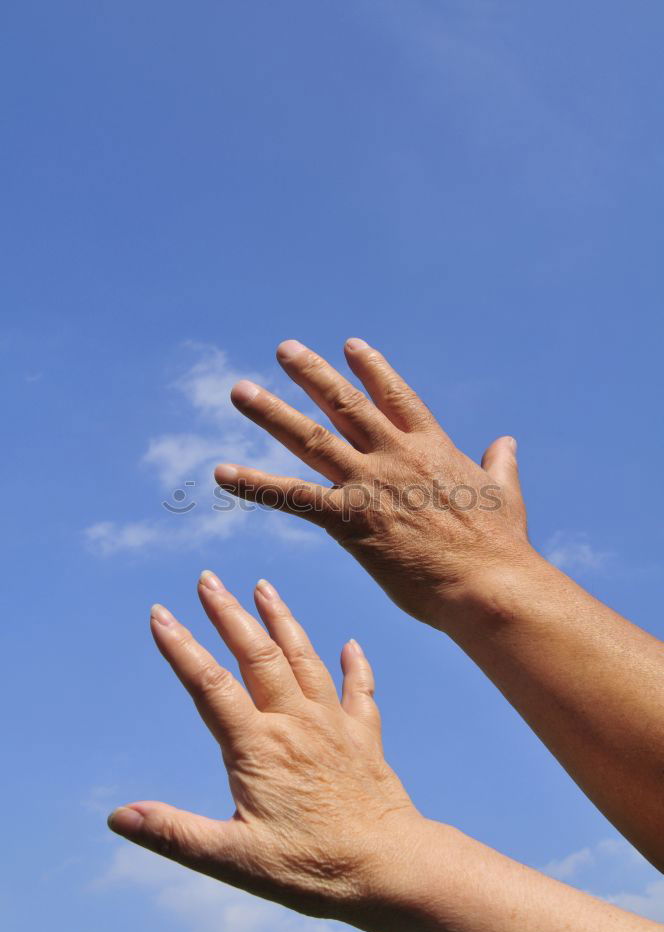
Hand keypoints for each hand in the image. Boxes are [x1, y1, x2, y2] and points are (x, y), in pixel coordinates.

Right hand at [107, 571, 416, 918]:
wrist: (393, 869)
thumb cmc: (314, 869)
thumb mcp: (234, 861)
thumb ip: (174, 835)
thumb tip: (117, 817)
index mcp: (259, 748)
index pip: (210, 685)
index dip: (181, 647)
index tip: (160, 613)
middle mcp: (296, 724)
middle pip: (257, 655)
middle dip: (228, 613)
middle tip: (207, 578)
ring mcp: (333, 726)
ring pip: (304, 659)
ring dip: (282, 620)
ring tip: (264, 586)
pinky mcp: (364, 738)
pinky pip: (360, 691)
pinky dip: (355, 664)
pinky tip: (351, 645)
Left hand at [214, 339, 531, 628]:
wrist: (489, 584)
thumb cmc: (502, 547)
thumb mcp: (505, 495)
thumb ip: (500, 464)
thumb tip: (507, 442)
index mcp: (432, 447)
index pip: (396, 396)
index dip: (372, 369)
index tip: (350, 345)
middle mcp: (395, 455)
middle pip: (344, 404)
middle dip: (311, 374)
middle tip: (284, 349)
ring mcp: (369, 484)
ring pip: (310, 438)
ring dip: (271, 413)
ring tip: (239, 391)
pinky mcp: (349, 521)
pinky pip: (291, 498)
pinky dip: (254, 484)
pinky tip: (222, 472)